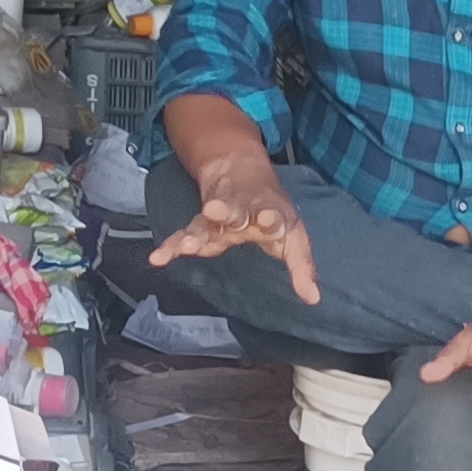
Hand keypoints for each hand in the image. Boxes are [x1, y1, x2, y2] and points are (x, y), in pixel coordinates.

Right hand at [149, 152, 318, 304]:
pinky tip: (157, 258)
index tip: (268, 220)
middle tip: (214, 210)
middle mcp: (243, 210)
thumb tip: (313, 299)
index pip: (272, 216)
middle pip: (233, 210)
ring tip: (187, 244)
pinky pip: (183, 235)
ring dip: (197, 230)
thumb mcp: (293, 236)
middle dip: (224, 211)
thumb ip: (301, 267)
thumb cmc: (271, 212)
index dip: (271, 219)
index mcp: (269, 212)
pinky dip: (170, 246)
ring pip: (206, 221)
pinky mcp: (201, 223)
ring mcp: (218, 215)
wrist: (239, 170)